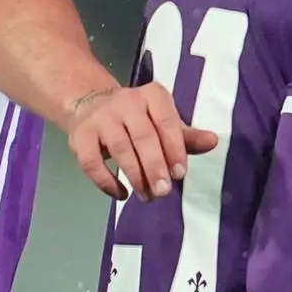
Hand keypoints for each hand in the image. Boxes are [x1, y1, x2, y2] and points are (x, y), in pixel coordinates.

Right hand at [66, 83, 217, 200]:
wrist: (89, 103)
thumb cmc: (137, 117)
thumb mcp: (163, 120)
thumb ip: (186, 135)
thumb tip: (213, 141)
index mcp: (152, 96)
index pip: (167, 122)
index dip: (175, 149)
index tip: (180, 173)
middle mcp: (125, 102)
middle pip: (143, 137)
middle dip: (155, 166)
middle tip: (163, 191)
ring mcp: (100, 118)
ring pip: (120, 149)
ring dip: (135, 175)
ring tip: (146, 195)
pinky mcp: (79, 136)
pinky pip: (91, 162)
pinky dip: (106, 181)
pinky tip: (121, 193)